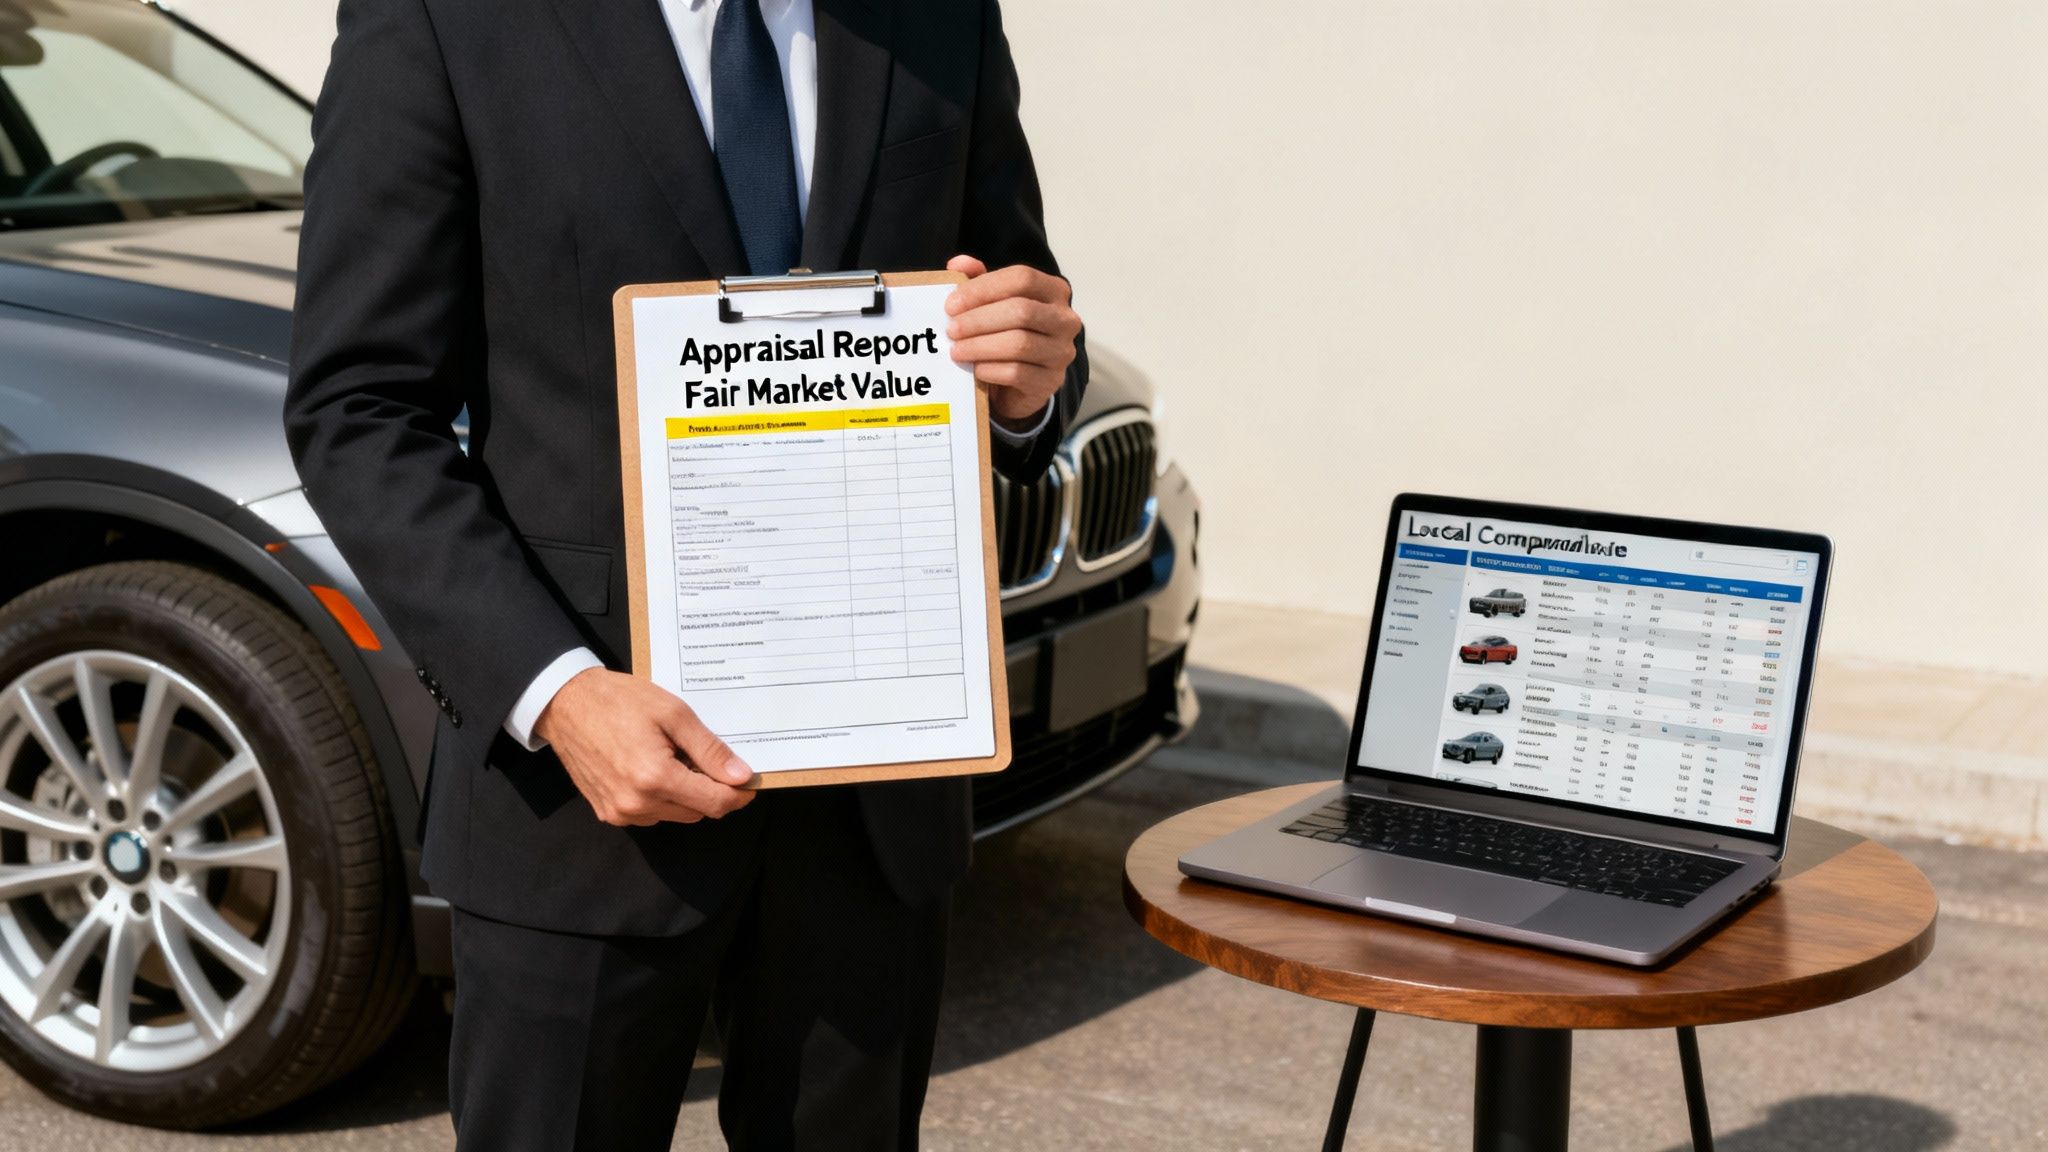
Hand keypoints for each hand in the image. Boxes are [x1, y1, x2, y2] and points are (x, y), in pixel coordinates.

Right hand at [533, 668, 754, 826]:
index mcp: (655, 778)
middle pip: (698, 812)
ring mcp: (620, 812)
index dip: (738, 794)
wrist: (566, 704)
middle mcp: (637, 804)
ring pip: (676, 814)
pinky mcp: (608, 813)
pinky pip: (651, 814)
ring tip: (672, 757)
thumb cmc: (619, 701)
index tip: (748, 781)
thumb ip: (710, 749)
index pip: (715, 803)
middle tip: (703, 756)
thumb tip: (740, 776)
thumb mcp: (673, 714)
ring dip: (685, 794)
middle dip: (710, 789)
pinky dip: (661, 797)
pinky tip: (651, 767)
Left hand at [945, 255, 1081, 425]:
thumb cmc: (1004, 335)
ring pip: (1019, 343)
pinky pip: (1018, 373)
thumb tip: (958, 264)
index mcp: (1053, 291)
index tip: (952, 303)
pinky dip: (991, 369)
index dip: (984, 288)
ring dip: (980, 346)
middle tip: (951, 329)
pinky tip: (974, 369)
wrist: (1017, 384)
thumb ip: (976, 280)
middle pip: (1021, 310)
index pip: (1022, 278)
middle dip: (979, 320)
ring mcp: (1062, 352)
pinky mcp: (1051, 381)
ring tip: (956, 350)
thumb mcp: (991, 303)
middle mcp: (1065, 319)